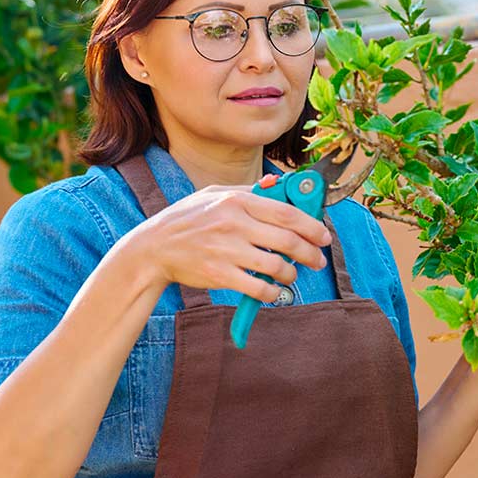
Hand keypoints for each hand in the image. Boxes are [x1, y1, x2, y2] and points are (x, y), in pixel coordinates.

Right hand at [132, 183, 332, 303]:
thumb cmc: (187, 219)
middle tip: (318, 260)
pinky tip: (273, 291)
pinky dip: (272, 292)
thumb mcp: (213, 193)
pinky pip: (258, 288)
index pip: (286, 212)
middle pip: (288, 239)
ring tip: (291, 275)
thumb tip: (280, 185)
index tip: (324, 236)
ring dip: (291, 274)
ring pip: (277, 265)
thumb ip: (248, 190)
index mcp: (236, 200)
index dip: (311, 225)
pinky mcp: (220, 275)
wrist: (153, 248)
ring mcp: (226, 250)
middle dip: (310, 252)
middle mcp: (233, 223)